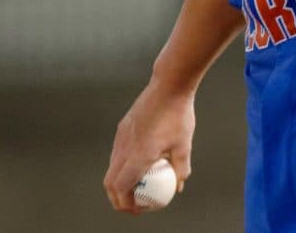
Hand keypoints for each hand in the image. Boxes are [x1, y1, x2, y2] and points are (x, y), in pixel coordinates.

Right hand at [103, 80, 195, 213]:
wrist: (168, 86)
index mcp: (139, 155)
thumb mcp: (184, 145)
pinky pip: (117, 154)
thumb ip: (180, 168)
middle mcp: (125, 148)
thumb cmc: (178, 114)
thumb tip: (178, 185)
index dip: (126, 204)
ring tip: (137, 186)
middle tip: (134, 204)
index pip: (122, 188)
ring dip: (120, 182)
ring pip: (112, 167)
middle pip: (111, 182)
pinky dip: (122, 166)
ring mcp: (121, 137)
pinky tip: (140, 164)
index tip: (137, 209)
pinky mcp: (122, 128)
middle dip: (119, 198)